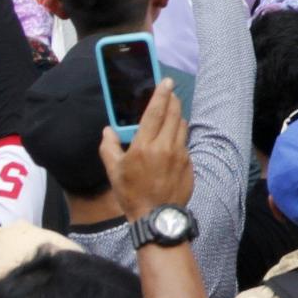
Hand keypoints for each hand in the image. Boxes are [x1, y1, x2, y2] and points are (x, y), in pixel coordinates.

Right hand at [101, 79, 193, 215]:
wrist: (156, 215)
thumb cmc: (131, 194)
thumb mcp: (114, 172)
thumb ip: (108, 148)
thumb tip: (107, 130)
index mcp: (143, 146)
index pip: (155, 112)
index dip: (161, 94)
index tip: (166, 81)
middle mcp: (165, 146)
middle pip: (173, 114)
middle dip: (172, 101)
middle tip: (170, 94)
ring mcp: (180, 154)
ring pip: (182, 126)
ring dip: (177, 118)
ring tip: (170, 117)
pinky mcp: (190, 162)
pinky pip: (185, 142)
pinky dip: (179, 137)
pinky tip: (172, 142)